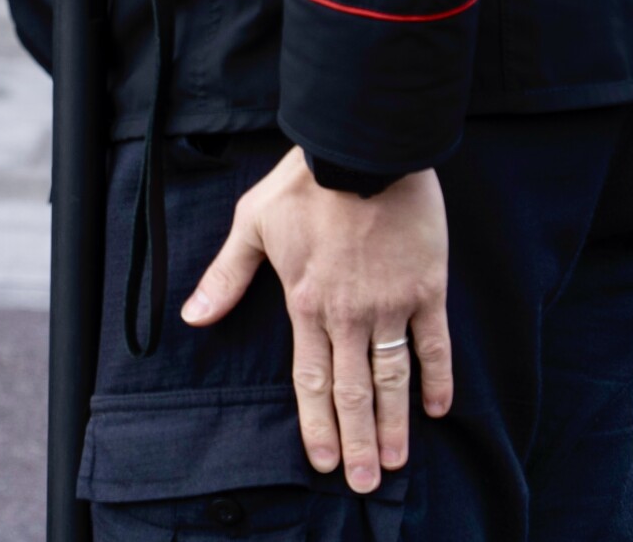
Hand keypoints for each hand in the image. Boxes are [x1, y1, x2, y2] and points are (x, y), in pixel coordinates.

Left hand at [180, 149, 451, 493]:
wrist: (361, 148)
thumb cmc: (303, 182)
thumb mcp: (253, 222)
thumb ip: (228, 275)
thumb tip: (193, 316)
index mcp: (305, 303)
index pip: (310, 380)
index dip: (317, 425)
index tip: (324, 462)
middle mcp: (347, 315)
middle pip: (352, 392)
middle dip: (357, 442)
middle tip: (364, 483)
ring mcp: (390, 305)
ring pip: (392, 379)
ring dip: (395, 424)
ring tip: (396, 463)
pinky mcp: (426, 289)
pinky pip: (434, 345)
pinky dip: (438, 379)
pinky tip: (438, 409)